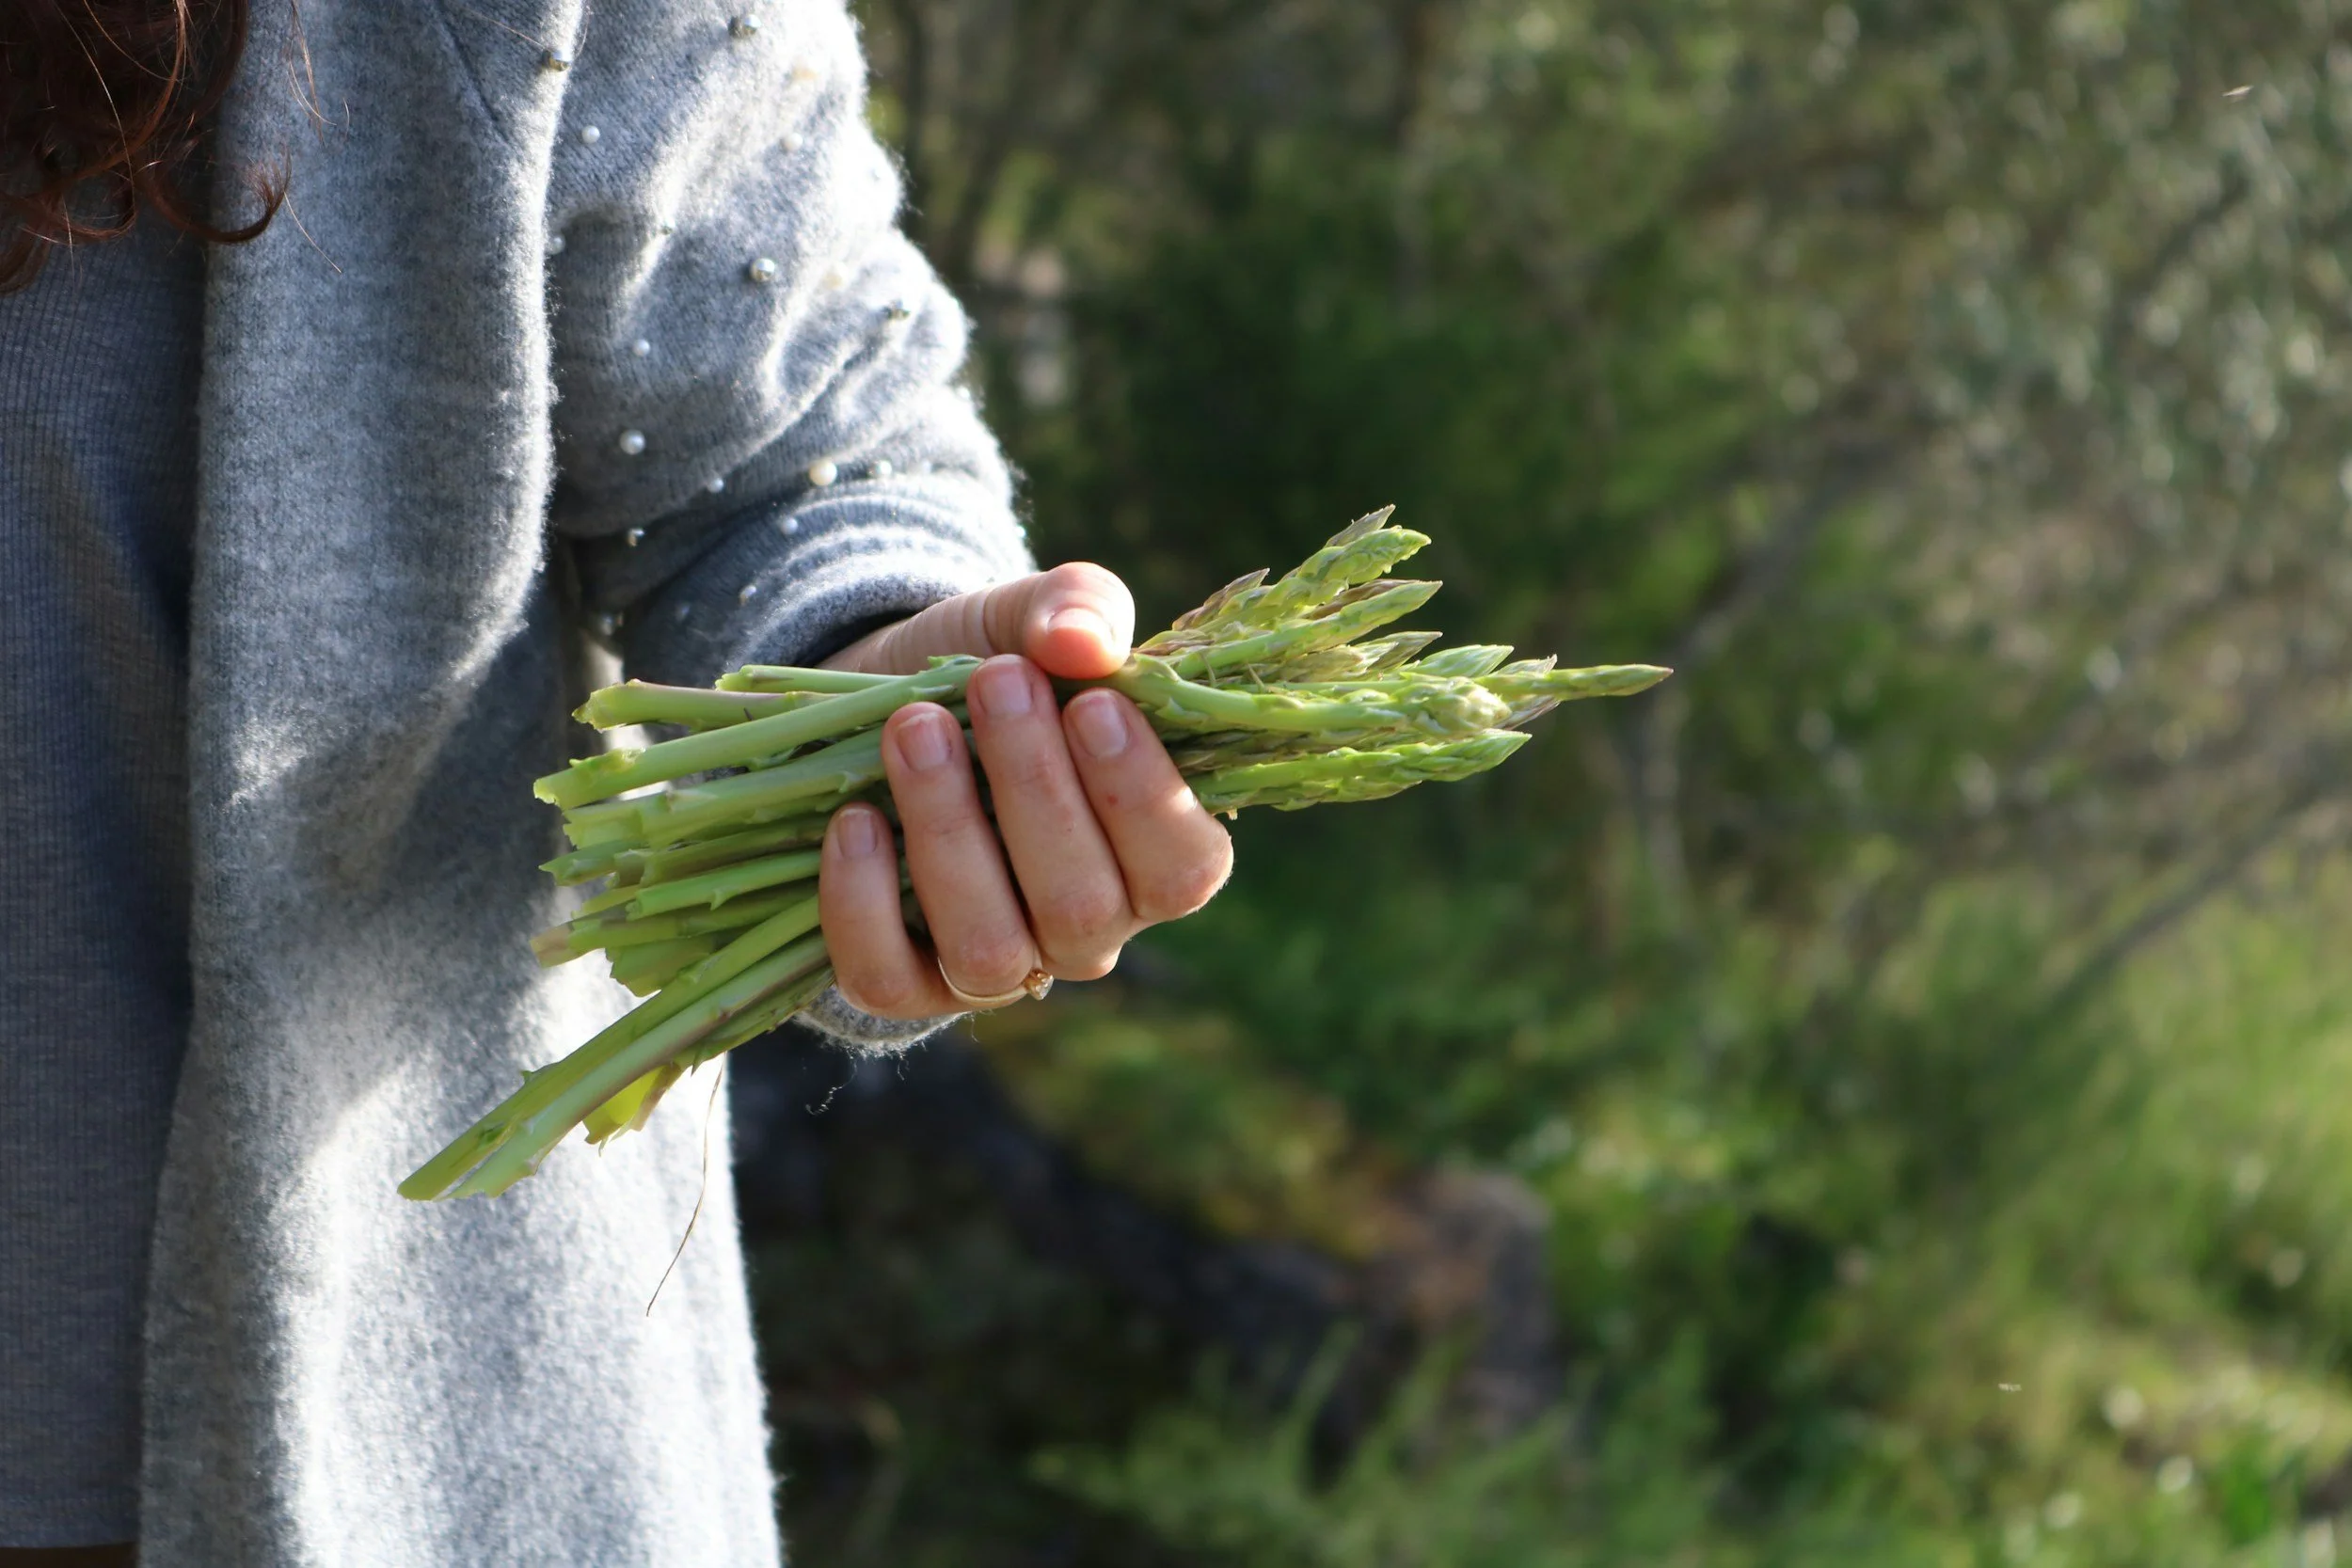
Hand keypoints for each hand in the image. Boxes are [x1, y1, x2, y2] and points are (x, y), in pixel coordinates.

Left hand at [815, 564, 1234, 1017]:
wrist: (878, 707)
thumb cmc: (991, 672)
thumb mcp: (1034, 621)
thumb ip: (1080, 610)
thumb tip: (1083, 640)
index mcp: (1148, 859)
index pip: (1183, 870)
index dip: (1144, 798)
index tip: (1093, 705)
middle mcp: (1082, 933)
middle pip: (1082, 906)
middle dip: (1035, 789)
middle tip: (996, 684)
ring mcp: (992, 969)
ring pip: (988, 949)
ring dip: (949, 833)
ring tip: (915, 728)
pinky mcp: (901, 985)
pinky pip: (886, 978)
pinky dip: (864, 901)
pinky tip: (855, 816)